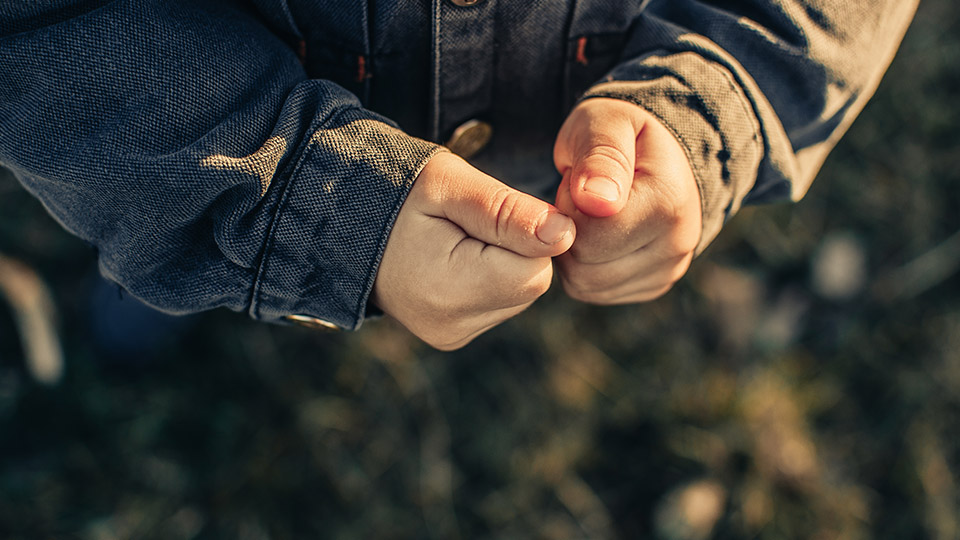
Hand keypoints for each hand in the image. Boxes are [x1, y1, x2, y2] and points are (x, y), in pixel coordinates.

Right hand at [373, 151, 574, 349]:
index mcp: (448, 290)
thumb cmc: (396, 190)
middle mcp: (451, 326)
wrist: (343, 219)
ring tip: (452, 239)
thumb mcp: (448, 184)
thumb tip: (564, 234)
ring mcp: (451, 336)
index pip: (536, 266)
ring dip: (500, 262)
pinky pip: (498, 302)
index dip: (522, 230)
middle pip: (530, 282)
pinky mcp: (452, 336)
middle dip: (512, 247)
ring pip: (518, 292)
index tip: (482, 211)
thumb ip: (507, 210)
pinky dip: (487, 277)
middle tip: (463, 223)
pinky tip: (451, 260)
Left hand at [553, 98, 701, 303]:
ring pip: (585, 284)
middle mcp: (676, 244)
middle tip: (582, 196)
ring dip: (572, 251)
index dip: (569, 206)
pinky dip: (584, 266)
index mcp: (667, 201)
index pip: (588, 234)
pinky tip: (598, 234)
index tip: (581, 178)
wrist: (662, 155)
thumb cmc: (624, 135)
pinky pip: (594, 292)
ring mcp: (668, 270)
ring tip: (590, 215)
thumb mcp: (606, 122)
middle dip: (568, 231)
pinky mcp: (654, 285)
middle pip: (584, 266)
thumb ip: (600, 156)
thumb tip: (596, 201)